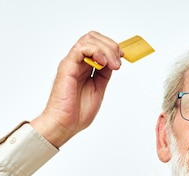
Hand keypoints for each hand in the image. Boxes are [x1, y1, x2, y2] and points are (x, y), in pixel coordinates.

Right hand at [30, 31, 123, 146]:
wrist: (66, 124)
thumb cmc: (77, 112)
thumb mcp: (99, 88)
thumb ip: (104, 74)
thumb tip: (113, 62)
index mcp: (84, 67)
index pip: (97, 44)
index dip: (112, 47)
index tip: (122, 57)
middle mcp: (77, 62)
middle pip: (93, 38)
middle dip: (111, 46)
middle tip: (118, 62)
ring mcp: (72, 63)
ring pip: (88, 40)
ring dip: (106, 49)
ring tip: (113, 65)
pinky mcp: (67, 67)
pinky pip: (80, 49)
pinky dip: (95, 52)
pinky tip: (103, 63)